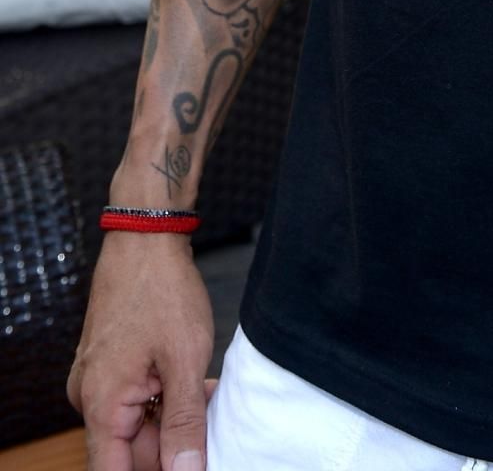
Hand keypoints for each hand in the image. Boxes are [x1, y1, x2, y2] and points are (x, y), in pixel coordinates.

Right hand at [68, 234, 215, 469]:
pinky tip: (195, 385)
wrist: (146, 236)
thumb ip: (184, 423)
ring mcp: (98, 380)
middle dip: (173, 444)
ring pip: (137, 425)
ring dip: (174, 420)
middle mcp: (89, 398)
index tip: (189, 463)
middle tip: (211, 419)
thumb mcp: (184, 360)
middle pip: (131, 451)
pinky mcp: (109, 365)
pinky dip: (165, 399)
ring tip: (208, 396)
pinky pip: (135, 400)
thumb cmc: (163, 289)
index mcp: (100, 405)